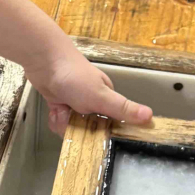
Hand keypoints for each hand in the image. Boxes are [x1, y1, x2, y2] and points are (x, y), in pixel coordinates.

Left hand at [25, 46, 152, 136]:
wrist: (44, 61)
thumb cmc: (75, 76)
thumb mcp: (101, 96)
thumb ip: (123, 109)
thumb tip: (150, 117)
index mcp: (108, 99)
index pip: (112, 126)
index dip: (102, 133)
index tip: (93, 133)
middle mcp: (93, 103)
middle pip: (89, 131)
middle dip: (78, 128)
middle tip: (72, 115)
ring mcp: (76, 104)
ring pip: (72, 128)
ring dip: (64, 123)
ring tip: (60, 109)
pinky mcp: (61, 104)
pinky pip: (61, 122)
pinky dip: (55, 118)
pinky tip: (53, 109)